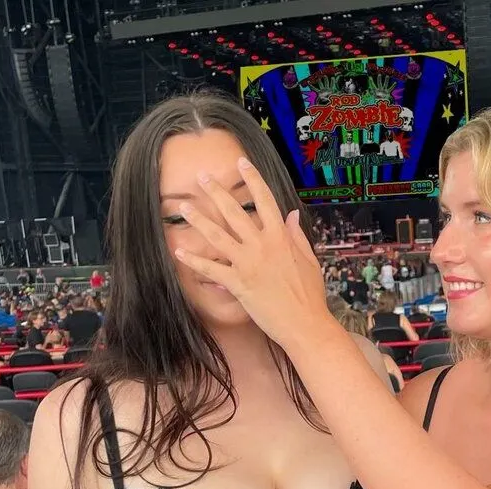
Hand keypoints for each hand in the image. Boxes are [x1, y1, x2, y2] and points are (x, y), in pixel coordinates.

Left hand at [173, 158, 333, 352]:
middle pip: (235, 212)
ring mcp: (248, 264)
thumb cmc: (310, 295)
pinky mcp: (238, 284)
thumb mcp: (309, 261)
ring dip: (198, 219)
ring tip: (183, 206)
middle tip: (202, 177)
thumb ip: (297, 236)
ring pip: (217, 236)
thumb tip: (291, 214)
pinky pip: (211, 269)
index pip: (265, 200)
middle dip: (216, 192)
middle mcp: (262, 246)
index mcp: (281, 237)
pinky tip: (179, 251)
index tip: (242, 163)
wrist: (305, 324)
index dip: (253, 179)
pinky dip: (194, 261)